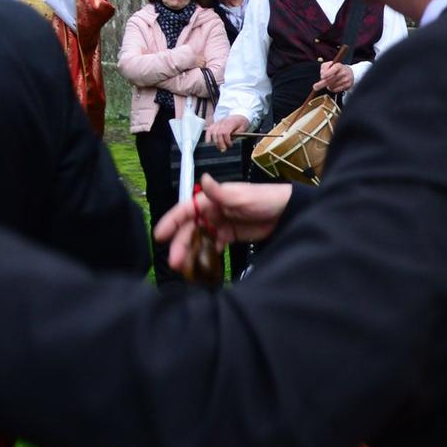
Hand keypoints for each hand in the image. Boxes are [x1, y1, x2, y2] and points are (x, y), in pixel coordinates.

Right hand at [155, 176, 292, 272]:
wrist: (287, 212)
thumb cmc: (264, 199)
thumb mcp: (241, 196)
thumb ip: (220, 192)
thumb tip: (203, 179)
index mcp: (211, 200)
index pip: (185, 210)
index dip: (170, 222)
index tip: (159, 236)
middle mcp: (212, 211)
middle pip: (190, 228)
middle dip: (180, 244)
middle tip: (175, 261)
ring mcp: (221, 224)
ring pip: (199, 238)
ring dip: (190, 251)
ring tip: (184, 267)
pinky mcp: (230, 235)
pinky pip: (213, 245)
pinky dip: (207, 254)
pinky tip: (203, 264)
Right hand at [206, 114, 249, 151]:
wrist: (239, 116)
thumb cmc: (241, 122)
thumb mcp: (243, 127)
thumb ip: (238, 133)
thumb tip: (232, 138)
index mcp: (231, 122)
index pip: (225, 132)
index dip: (227, 140)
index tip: (230, 145)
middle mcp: (223, 122)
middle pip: (218, 133)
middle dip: (220, 143)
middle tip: (224, 149)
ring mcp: (218, 123)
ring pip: (213, 132)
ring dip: (215, 142)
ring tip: (219, 147)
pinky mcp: (215, 124)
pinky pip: (209, 129)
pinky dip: (207, 136)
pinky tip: (208, 142)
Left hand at [314, 61, 355, 94]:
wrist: (349, 73)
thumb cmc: (337, 69)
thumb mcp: (330, 64)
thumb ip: (324, 67)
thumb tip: (322, 74)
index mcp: (339, 66)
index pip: (334, 69)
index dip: (327, 73)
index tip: (322, 77)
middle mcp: (343, 72)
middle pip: (331, 79)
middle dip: (321, 84)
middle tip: (315, 87)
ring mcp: (346, 79)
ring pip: (332, 85)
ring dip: (328, 86)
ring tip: (329, 83)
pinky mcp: (347, 85)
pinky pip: (336, 90)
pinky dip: (332, 89)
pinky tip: (333, 86)